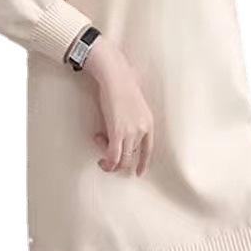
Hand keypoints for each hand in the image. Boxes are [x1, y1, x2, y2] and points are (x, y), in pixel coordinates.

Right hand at [84, 36, 153, 176]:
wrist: (116, 77)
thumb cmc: (121, 87)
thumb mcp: (132, 107)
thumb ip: (129, 122)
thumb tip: (116, 135)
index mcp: (148, 124)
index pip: (149, 149)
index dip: (143, 163)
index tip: (139, 173)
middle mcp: (142, 130)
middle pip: (132, 157)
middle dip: (118, 160)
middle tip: (105, 150)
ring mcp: (131, 132)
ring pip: (123, 160)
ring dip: (110, 162)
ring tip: (101, 155)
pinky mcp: (118, 132)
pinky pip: (113, 156)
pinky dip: (107, 162)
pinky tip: (101, 161)